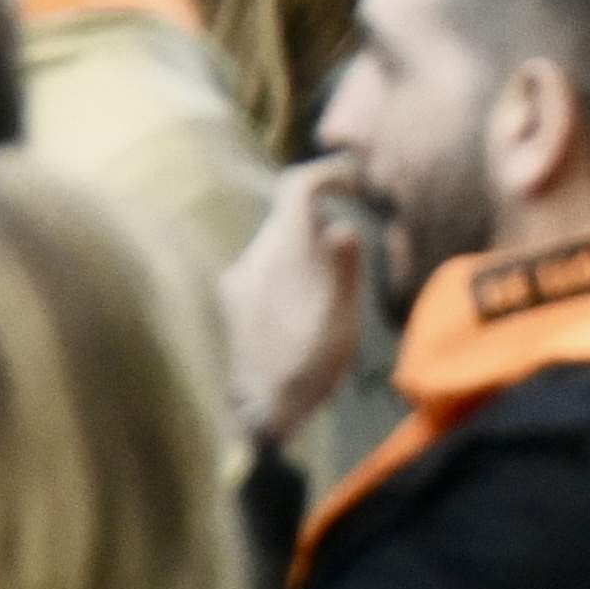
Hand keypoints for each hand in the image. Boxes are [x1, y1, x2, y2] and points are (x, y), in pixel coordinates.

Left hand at [219, 158, 375, 448]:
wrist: (263, 414)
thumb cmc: (309, 364)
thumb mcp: (341, 317)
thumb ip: (342, 266)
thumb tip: (341, 226)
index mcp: (282, 252)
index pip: (296, 187)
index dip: (326, 174)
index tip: (354, 183)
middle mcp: (253, 258)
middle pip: (287, 216)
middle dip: (322, 220)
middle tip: (355, 250)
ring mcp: (238, 281)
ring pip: (278, 243)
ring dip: (306, 249)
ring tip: (335, 287)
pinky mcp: (234, 302)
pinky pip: (268, 267)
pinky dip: (291, 270)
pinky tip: (308, 307)